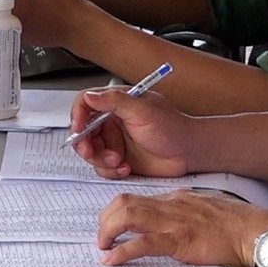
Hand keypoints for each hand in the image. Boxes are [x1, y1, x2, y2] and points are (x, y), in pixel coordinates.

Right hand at [70, 87, 193, 178]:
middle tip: (90, 152)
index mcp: (116, 103)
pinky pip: (103, 167)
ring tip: (118, 161)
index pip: (86, 104)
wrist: (190, 153)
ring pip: (91, 151)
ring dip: (100, 159)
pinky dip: (110, 170)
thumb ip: (115, 101)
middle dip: (84, 143)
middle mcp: (112, 121)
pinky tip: (126, 168)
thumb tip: (90, 96)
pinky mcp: (119, 160)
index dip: (77, 115)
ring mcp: (115, 142)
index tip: (78, 129)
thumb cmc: (173, 127)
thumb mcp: (144, 110)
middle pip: (83, 131)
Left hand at [96, 190, 267, 266]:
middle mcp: (171, 205)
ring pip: (128, 216)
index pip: (137, 198)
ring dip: (108, 231)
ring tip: (103, 247)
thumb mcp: (206, 209)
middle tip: (102, 238)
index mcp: (177, 198)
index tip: (110, 223)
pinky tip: (112, 260)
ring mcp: (174, 222)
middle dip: (106, 219)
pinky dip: (123, 252)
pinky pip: (144, 243)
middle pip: (124, 202)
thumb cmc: (237, 224)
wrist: (254, 232)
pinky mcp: (179, 240)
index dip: (117, 211)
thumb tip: (172, 220)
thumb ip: (187, 211)